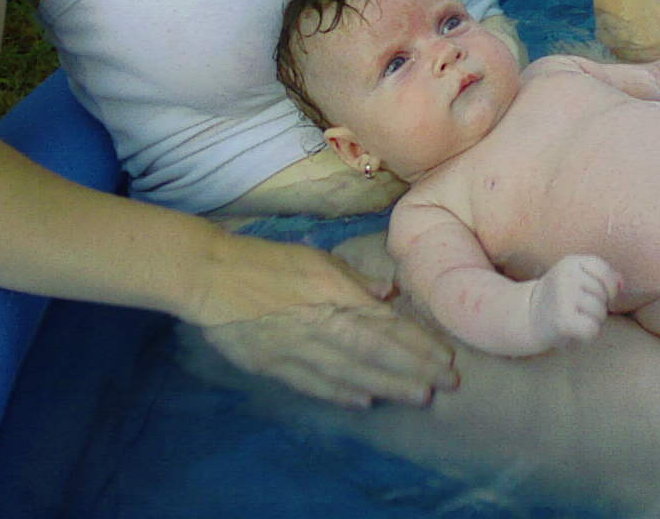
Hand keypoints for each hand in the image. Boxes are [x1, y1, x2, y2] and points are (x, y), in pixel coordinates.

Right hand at [193, 237, 457, 408]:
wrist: (213, 277)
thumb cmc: (268, 261)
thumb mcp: (315, 257)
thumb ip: (353, 279)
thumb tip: (387, 294)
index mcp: (335, 292)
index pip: (386, 322)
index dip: (418, 342)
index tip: (445, 355)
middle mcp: (323, 324)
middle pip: (378, 351)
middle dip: (415, 368)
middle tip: (446, 383)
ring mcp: (299, 349)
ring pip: (353, 372)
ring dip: (389, 386)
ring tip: (419, 396)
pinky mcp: (276, 366)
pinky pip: (315, 384)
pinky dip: (341, 394)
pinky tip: (365, 402)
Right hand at [529, 254, 620, 348]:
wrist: (528, 316)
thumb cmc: (559, 297)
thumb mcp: (577, 277)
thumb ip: (601, 276)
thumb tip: (622, 284)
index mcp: (570, 262)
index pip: (604, 270)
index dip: (609, 285)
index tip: (601, 294)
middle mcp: (566, 276)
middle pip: (604, 294)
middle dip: (598, 305)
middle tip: (578, 308)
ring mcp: (563, 297)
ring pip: (600, 313)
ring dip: (593, 320)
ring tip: (575, 317)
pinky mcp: (563, 320)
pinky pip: (592, 329)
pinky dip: (588, 334)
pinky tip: (575, 330)